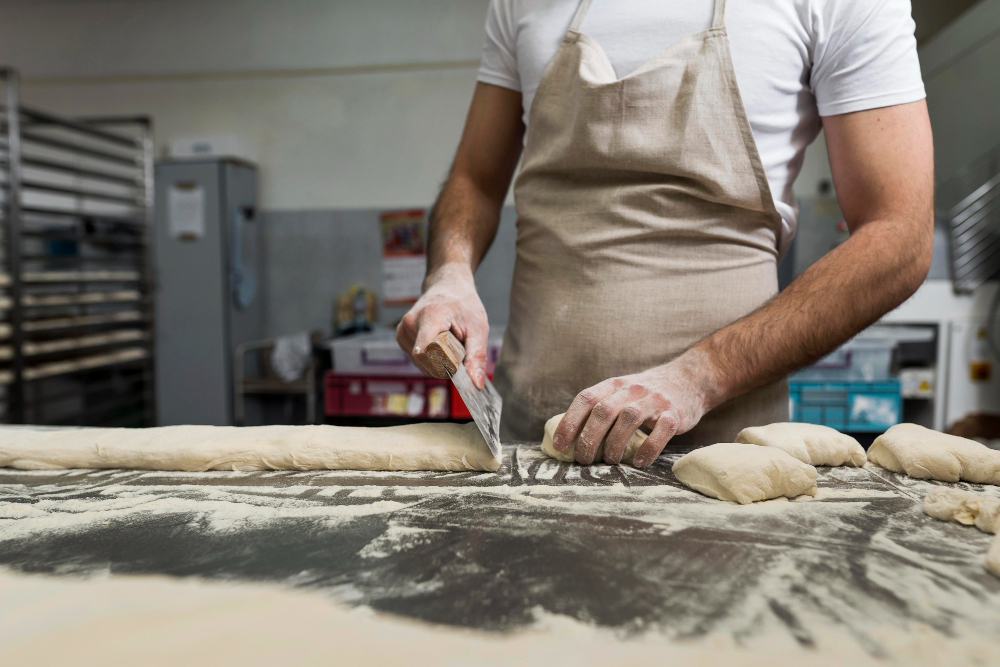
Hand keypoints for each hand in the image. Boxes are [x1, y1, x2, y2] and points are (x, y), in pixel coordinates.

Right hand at [396, 263, 489, 388]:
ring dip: (439, 360)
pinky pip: (418, 360)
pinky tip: (438, 342)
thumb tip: (476, 385)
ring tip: (447, 340)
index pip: (425, 353)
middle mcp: (410, 323)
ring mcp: (402, 331)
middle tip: (457, 344)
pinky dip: (432, 358)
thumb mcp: (478, 328)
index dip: (443, 365)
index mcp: (429, 316)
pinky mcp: (401, 337)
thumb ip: (477, 356)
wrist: (447, 286)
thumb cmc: (464, 305)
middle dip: (446, 363)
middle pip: (426, 362)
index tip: (459, 361)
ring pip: (422, 364)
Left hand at [551, 351, 718, 466]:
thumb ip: (600, 407)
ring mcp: (654, 400)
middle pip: (603, 411)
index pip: (586, 399)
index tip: (560, 444)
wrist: (690, 379)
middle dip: (589, 439)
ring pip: (628, 419)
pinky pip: (661, 430)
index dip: (570, 421)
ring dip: (615, 445)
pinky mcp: (675, 413)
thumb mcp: (621, 393)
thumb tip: (570, 437)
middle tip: (584, 460)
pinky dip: (648, 448)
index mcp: (614, 385)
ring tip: (611, 462)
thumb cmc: (646, 394)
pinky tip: (640, 462)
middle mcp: (632, 389)